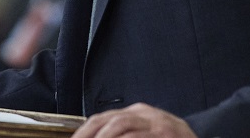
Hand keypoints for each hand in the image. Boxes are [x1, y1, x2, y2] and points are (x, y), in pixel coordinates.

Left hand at [72, 103, 196, 137]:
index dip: (84, 132)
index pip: (102, 118)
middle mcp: (146, 114)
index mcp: (138, 113)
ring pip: (120, 126)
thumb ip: (126, 133)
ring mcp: (157, 124)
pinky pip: (138, 136)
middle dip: (88, 135)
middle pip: (107, 120)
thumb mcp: (147, 133)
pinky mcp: (165, 134)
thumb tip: (98, 136)